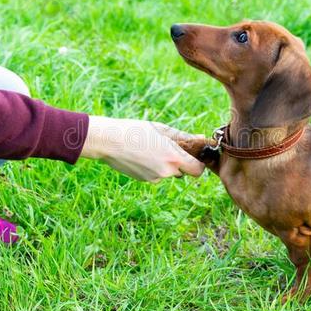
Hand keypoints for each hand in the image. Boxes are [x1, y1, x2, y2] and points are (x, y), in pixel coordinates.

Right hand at [80, 116, 204, 181]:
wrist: (109, 141)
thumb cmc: (136, 131)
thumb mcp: (162, 130)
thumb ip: (184, 137)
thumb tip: (200, 139)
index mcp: (174, 158)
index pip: (198, 170)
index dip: (198, 164)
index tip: (193, 156)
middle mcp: (166, 172)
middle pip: (183, 171)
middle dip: (179, 162)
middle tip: (168, 147)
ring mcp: (154, 178)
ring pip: (168, 172)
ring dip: (165, 164)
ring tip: (151, 148)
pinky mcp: (144, 180)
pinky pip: (156, 174)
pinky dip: (153, 167)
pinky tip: (142, 155)